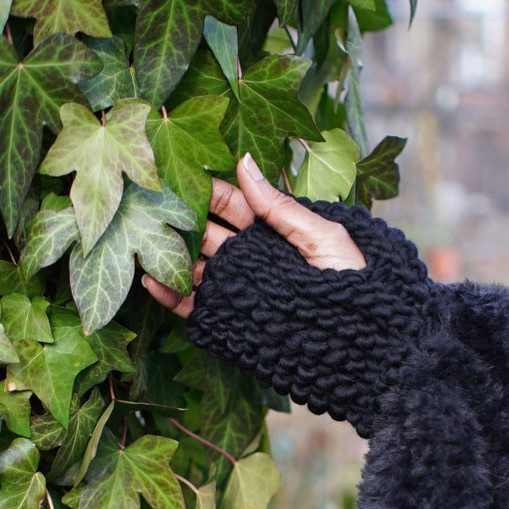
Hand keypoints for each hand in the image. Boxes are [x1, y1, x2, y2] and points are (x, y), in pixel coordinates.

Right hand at [142, 152, 365, 317]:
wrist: (368, 346)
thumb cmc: (355, 285)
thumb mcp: (324, 238)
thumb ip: (281, 207)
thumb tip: (244, 162)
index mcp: (276, 230)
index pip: (231, 202)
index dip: (204, 186)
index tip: (174, 168)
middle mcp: (253, 257)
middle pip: (206, 232)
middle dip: (177, 216)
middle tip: (144, 198)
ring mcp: (241, 289)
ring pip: (195, 266)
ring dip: (168, 253)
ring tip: (140, 237)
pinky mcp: (232, 319)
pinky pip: (195, 305)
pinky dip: (171, 294)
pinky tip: (151, 280)